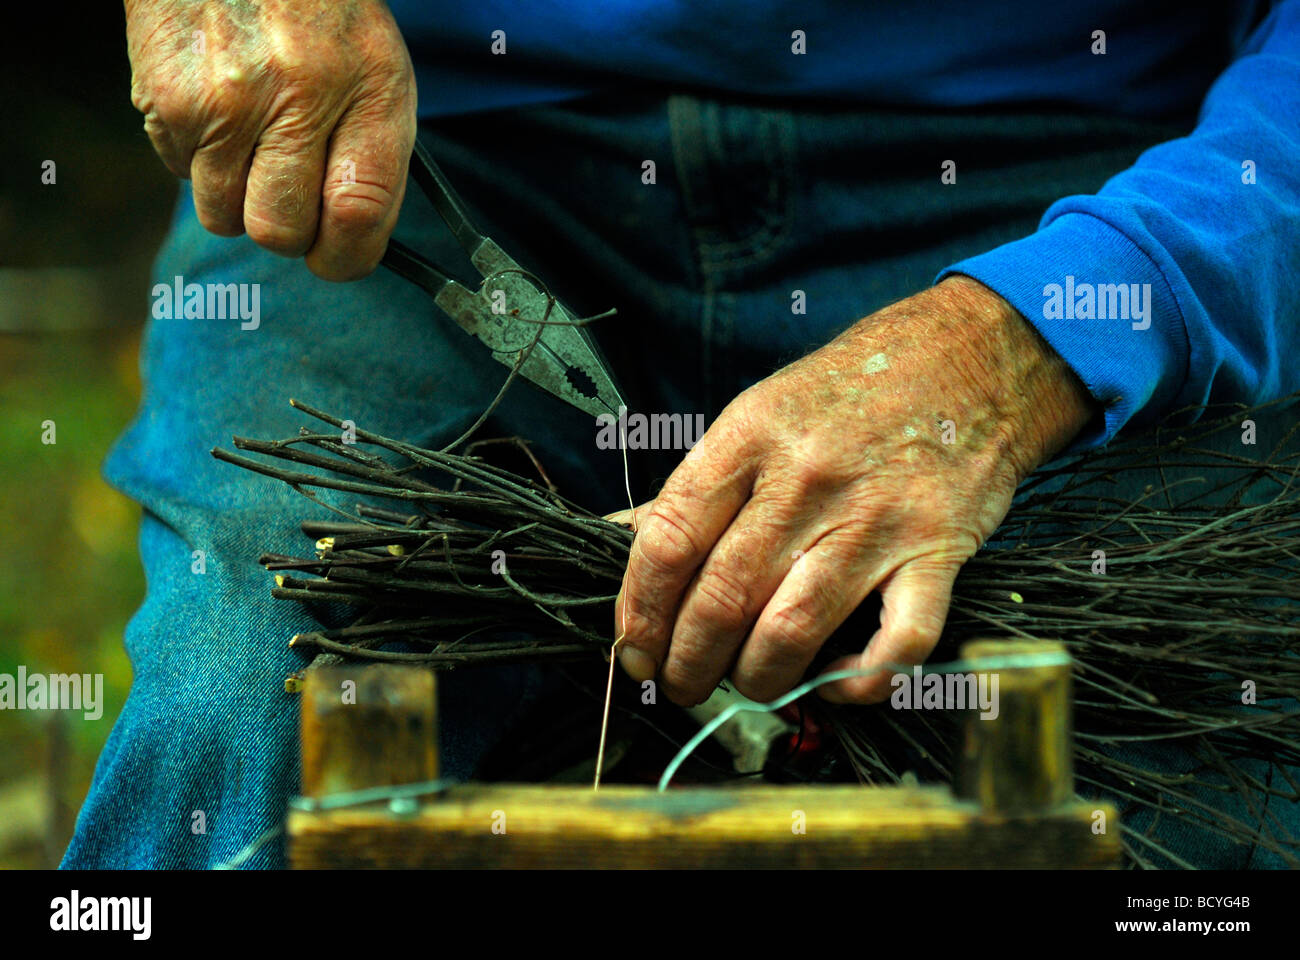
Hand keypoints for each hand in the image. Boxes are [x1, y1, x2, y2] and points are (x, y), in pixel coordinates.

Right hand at [125, 0, 416, 279]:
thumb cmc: (322, 15)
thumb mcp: (379, 72)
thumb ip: (374, 160)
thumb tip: (353, 245)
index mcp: (366, 91)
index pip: (357, 216)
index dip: (348, 256)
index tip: (340, 254)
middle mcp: (293, 98)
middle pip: (280, 232)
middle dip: (288, 229)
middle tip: (293, 194)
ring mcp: (222, 102)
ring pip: (223, 215)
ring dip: (239, 194)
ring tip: (254, 138)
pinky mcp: (164, 99)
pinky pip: (182, 174)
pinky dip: (200, 158)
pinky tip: (219, 109)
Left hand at [611, 276, 1096, 704]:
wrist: (971, 357)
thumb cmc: (853, 391)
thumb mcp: (762, 413)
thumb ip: (700, 483)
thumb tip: (624, 537)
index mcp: (750, 437)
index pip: (669, 541)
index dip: (639, 610)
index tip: (634, 648)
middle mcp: (807, 478)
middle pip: (721, 598)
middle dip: (687, 662)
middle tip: (680, 685)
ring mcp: (876, 518)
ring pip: (791, 631)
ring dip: (756, 681)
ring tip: (745, 686)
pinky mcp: (938, 551)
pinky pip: (898, 643)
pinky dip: (860, 682)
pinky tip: (835, 683)